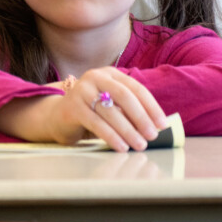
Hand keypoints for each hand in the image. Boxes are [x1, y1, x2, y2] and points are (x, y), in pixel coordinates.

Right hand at [52, 67, 167, 152]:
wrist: (58, 116)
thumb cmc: (92, 112)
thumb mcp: (111, 104)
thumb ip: (129, 110)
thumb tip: (156, 126)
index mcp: (110, 74)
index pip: (136, 88)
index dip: (151, 107)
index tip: (162, 124)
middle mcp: (95, 77)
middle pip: (124, 96)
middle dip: (141, 117)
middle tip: (152, 135)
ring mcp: (82, 90)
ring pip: (111, 111)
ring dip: (128, 130)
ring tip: (140, 145)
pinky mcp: (72, 106)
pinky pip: (96, 123)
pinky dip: (111, 136)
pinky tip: (121, 147)